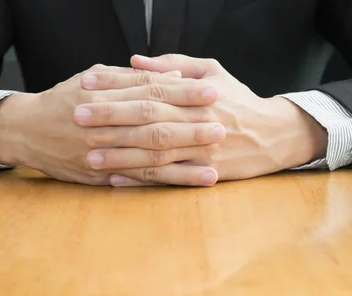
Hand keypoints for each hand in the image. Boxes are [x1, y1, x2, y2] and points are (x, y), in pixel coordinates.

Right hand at [0, 64, 222, 185]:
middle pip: (154, 126)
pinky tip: (187, 182)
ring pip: (148, 158)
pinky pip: (137, 180)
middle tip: (221, 128)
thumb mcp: (92, 78)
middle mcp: (103, 126)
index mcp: (103, 96)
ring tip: (214, 163)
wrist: (25, 131)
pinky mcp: (99, 176)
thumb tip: (171, 74)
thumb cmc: (63, 100)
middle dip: (189, 129)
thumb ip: (131, 77)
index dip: (182, 93)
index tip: (212, 92)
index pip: (151, 92)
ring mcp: (101, 154)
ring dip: (183, 162)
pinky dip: (164, 182)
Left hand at [84, 55, 327, 186]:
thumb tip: (135, 60)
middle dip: (111, 117)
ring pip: (154, 153)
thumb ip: (175, 64)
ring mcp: (200, 151)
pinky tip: (116, 179)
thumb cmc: (240, 101)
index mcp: (195, 94)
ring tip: (89, 154)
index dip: (116, 85)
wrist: (274, 135)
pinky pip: (168, 179)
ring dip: (120, 154)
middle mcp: (196, 122)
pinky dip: (141, 180)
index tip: (87, 81)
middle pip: (147, 119)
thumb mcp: (214, 72)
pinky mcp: (203, 174)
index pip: (148, 87)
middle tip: (78, 116)